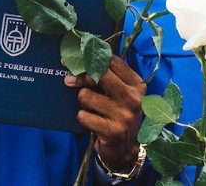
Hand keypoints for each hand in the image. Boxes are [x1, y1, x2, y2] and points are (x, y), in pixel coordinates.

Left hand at [65, 56, 145, 171]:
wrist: (125, 149)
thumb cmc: (118, 115)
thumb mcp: (120, 94)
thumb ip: (107, 77)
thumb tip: (77, 61)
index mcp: (137, 85)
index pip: (112, 62)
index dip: (90, 58)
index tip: (73, 59)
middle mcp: (133, 98)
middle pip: (99, 75)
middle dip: (81, 77)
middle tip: (69, 80)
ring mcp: (124, 115)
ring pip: (86, 96)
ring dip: (83, 103)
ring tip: (90, 109)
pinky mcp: (112, 131)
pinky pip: (83, 115)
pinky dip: (82, 118)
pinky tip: (91, 122)